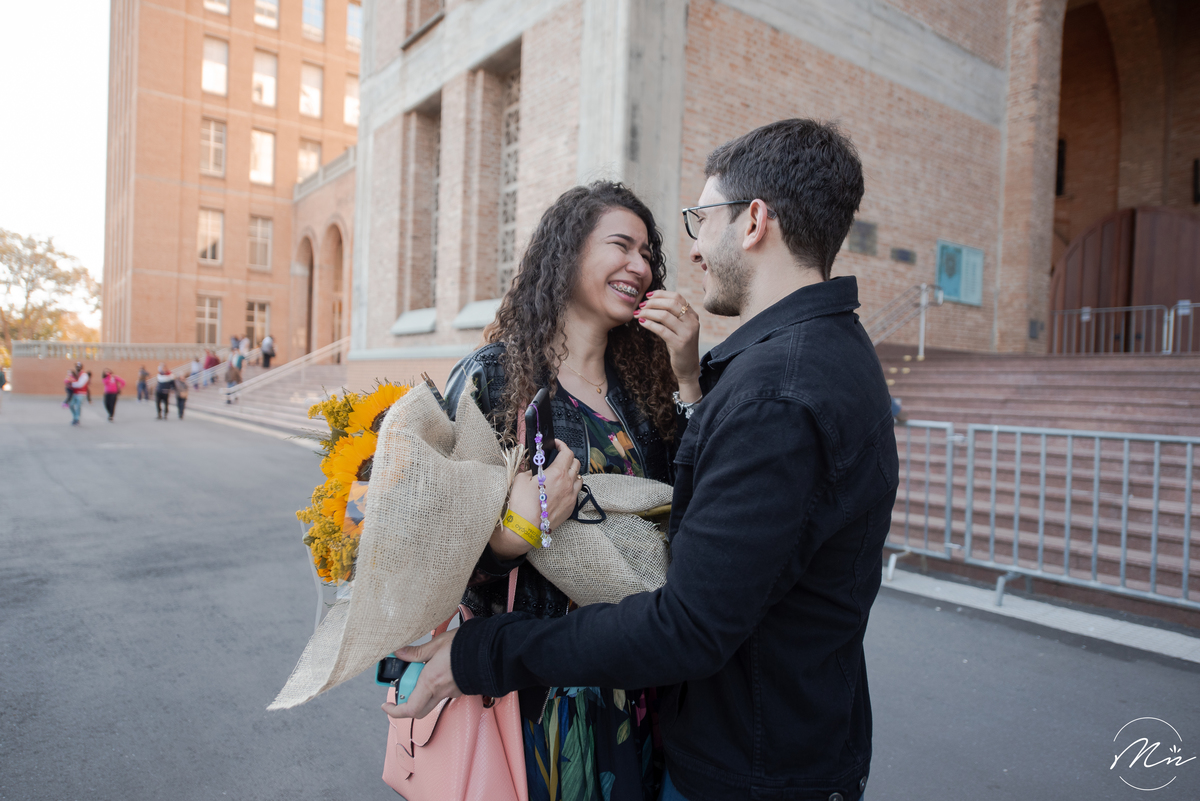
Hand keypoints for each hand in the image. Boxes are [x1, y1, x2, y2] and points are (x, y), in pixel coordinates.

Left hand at [381, 630, 460, 719]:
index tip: (386, 705)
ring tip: (425, 668)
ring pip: (430, 700)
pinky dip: (435, 685)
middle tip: (406, 681)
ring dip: (422, 690)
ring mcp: (452, 693)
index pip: (408, 708)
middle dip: (406, 700)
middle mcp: (441, 691)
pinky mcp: (460, 690)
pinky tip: (440, 669)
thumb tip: (399, 653)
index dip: (394, 711)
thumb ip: (416, 652)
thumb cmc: (466, 645)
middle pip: (417, 710)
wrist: (492, 650)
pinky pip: (442, 693)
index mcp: (430, 681)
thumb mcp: (437, 644)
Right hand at [490, 439, 582, 558]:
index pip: (567, 453)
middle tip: (557, 458)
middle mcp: (568, 483)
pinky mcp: (570, 508)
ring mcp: (571, 496)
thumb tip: (533, 467)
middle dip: (567, 457)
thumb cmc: (522, 504)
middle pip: (576, 463)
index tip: (556, 444)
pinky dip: (571, 486)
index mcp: (557, 473)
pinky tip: (561, 489)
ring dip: (572, 472)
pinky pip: (576, 492)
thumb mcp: (521, 479)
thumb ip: (530, 469)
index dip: (562, 445)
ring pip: (579, 478)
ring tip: (561, 474)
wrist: (524, 528)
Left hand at [637, 290, 701, 401]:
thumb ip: (672, 315)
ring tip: (638, 314)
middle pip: (671, 303)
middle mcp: (692, 322)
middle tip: (641, 306)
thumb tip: (653, 301)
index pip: (677, 297)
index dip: (661, 294)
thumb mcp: (680, 328)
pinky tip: (641, 323)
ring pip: (664, 315)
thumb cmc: (680, 346)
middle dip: (653, 303)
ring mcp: (687, 333)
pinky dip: (649, 324)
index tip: (647, 296)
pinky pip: (661, 329)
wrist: (688, 368)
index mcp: (693, 315)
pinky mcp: (680, 344)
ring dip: (648, 312)